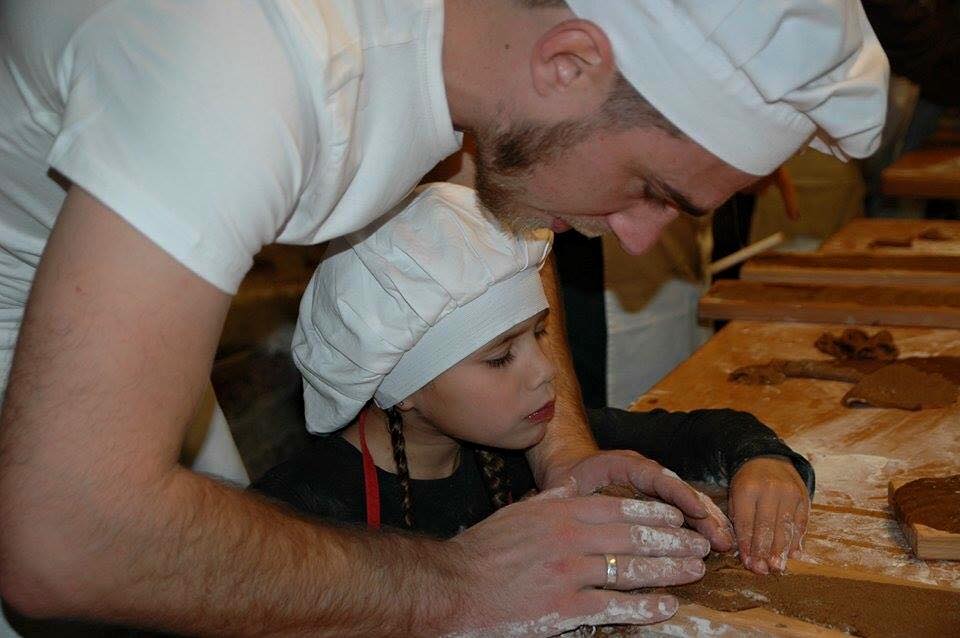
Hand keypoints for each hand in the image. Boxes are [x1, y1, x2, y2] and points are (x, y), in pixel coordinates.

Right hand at [443, 481, 708, 635]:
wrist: (453, 586)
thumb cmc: (482, 550)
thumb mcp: (517, 512)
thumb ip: (550, 499)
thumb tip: (572, 485)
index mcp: (559, 511)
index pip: (618, 507)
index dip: (654, 512)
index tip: (679, 515)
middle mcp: (568, 537)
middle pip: (633, 535)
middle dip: (672, 539)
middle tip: (700, 543)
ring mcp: (568, 572)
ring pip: (629, 568)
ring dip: (668, 569)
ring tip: (694, 570)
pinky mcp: (563, 607)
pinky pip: (613, 606)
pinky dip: (643, 605)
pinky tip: (666, 605)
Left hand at [543, 450, 735, 552]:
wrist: (573, 467)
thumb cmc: (569, 477)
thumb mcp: (567, 485)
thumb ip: (571, 493)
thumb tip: (568, 498)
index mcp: (626, 465)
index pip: (657, 478)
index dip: (678, 494)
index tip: (696, 511)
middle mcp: (647, 474)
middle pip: (681, 493)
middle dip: (703, 515)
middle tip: (723, 539)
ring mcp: (656, 488)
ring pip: (688, 502)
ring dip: (707, 522)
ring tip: (727, 544)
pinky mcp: (660, 503)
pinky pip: (685, 512)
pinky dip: (701, 526)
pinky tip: (716, 543)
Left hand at [728, 456, 809, 573]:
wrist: (767, 458)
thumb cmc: (747, 483)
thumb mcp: (735, 495)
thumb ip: (739, 520)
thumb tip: (747, 552)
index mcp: (747, 489)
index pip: (746, 522)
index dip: (748, 545)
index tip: (749, 563)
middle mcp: (770, 490)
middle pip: (767, 526)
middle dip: (765, 551)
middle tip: (763, 571)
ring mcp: (789, 493)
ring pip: (786, 526)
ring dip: (782, 550)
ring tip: (778, 567)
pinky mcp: (803, 497)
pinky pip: (801, 522)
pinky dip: (797, 540)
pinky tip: (794, 554)